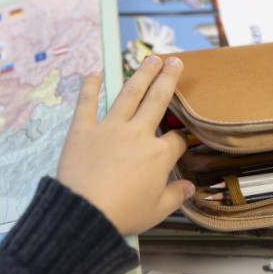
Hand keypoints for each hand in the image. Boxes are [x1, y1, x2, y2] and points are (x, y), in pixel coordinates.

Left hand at [57, 55, 193, 235]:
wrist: (85, 214)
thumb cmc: (123, 214)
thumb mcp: (157, 211)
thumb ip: (175, 195)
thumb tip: (189, 187)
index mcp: (158, 155)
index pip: (176, 139)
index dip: (180, 140)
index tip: (179, 142)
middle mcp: (137, 134)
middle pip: (157, 100)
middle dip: (168, 79)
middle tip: (175, 61)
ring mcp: (109, 128)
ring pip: (129, 94)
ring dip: (141, 74)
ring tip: (151, 58)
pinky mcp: (83, 129)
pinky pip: (87, 103)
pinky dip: (90, 87)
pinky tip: (94, 73)